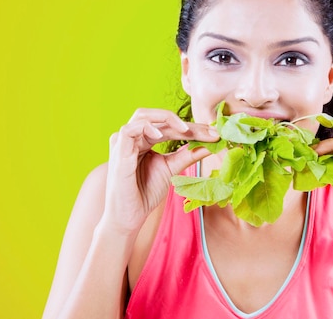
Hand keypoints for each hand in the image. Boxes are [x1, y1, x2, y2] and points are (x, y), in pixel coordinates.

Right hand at [101, 108, 218, 234]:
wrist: (129, 216)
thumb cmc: (146, 193)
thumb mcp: (173, 169)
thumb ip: (189, 155)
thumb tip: (212, 143)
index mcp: (145, 139)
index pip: (170, 126)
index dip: (193, 128)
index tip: (215, 134)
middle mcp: (133, 137)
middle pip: (159, 118)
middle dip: (186, 124)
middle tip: (209, 131)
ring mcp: (123, 142)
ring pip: (143, 116)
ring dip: (167, 119)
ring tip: (186, 130)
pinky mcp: (117, 152)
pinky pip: (128, 130)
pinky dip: (146, 128)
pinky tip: (160, 134)